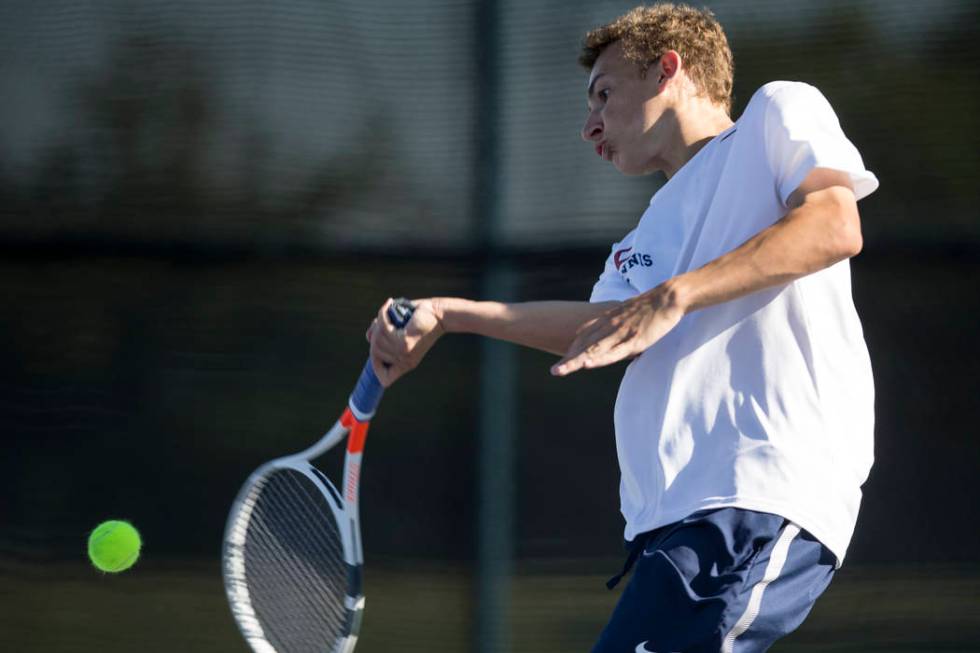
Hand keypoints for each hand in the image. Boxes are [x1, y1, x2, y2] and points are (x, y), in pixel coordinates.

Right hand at [367, 297, 444, 386]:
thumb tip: (368, 337)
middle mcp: (405, 362)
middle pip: (375, 352)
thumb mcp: (398, 331)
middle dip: (375, 334)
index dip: (376, 367)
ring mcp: (404, 353)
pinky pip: (383, 328)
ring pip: (378, 339)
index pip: (385, 379)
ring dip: (379, 323)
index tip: (376, 348)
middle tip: (383, 321)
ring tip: (388, 312)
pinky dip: (384, 313)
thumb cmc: (419, 321)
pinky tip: (389, 304)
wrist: (439, 314)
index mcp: (406, 365)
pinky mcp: (405, 342)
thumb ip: (383, 335)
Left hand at [551, 283, 685, 375]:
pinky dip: (600, 359)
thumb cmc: (649, 306)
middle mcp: (610, 327)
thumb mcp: (624, 312)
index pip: (585, 337)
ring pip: (595, 350)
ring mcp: (621, 333)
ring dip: (577, 361)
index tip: (561, 362)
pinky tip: (588, 364)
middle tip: (554, 371)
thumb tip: (604, 329)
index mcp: (607, 320)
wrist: (667, 297)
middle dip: (569, 359)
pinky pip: (615, 352)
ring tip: (562, 371)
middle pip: (585, 345)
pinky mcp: (634, 340)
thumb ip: (610, 321)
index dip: (572, 350)